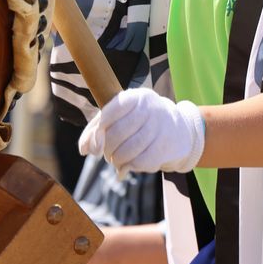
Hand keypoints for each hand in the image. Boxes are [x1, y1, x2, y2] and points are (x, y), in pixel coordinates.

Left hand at [79, 88, 204, 176]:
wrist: (178, 129)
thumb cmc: (141, 122)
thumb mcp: (122, 116)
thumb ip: (98, 128)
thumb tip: (84, 149)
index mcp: (136, 97)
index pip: (110, 112)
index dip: (97, 131)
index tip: (94, 146)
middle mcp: (150, 108)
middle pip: (117, 134)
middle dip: (107, 150)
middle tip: (108, 155)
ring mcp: (160, 127)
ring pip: (128, 151)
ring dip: (117, 160)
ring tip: (117, 161)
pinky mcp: (167, 145)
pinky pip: (141, 162)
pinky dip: (131, 167)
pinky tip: (129, 166)